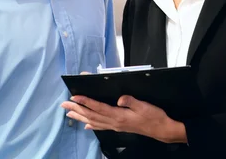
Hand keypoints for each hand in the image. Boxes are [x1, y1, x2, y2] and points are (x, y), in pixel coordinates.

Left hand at [61, 95, 187, 143]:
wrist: (161, 129)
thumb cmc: (154, 116)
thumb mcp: (144, 106)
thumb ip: (131, 101)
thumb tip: (119, 98)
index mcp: (119, 115)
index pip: (98, 107)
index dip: (86, 102)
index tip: (75, 97)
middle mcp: (114, 122)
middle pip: (92, 115)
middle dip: (77, 109)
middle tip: (64, 105)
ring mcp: (116, 126)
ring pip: (94, 122)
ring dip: (80, 117)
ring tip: (69, 114)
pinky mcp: (119, 127)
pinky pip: (101, 127)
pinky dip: (92, 125)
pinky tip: (86, 126)